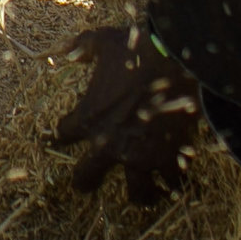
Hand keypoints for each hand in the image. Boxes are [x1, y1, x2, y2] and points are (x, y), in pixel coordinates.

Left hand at [49, 21, 199, 205]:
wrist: (176, 63)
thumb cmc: (137, 51)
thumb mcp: (104, 41)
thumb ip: (83, 46)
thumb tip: (69, 51)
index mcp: (87, 118)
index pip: (64, 134)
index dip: (64, 133)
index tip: (65, 134)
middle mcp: (109, 145)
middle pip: (87, 177)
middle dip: (85, 182)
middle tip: (85, 186)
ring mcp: (139, 157)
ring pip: (137, 193)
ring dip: (139, 195)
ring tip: (142, 197)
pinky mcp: (168, 159)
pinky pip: (171, 181)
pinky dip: (174, 182)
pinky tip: (175, 182)